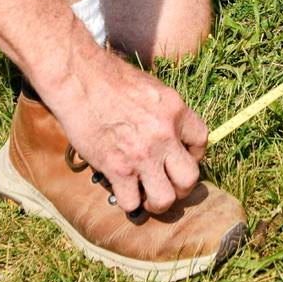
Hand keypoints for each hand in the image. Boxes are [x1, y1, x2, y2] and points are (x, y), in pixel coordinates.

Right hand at [50, 50, 207, 214]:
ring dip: (157, 202)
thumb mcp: (151, 88)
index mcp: (175, 110)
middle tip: (168, 183)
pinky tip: (123, 190)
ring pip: (165, 199)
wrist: (80, 80)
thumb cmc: (111, 78)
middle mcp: (164, 135)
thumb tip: (172, 133)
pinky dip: (128, 202)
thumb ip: (165, 113)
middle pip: (190, 178)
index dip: (194, 154)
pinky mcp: (117, 169)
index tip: (181, 157)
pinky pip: (131, 203)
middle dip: (181, 187)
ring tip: (147, 195)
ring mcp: (142, 155)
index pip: (202, 141)